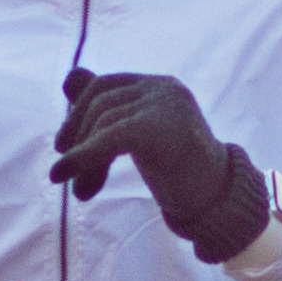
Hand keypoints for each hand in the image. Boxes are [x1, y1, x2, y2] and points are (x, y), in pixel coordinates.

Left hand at [54, 69, 273, 261]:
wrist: (219, 202)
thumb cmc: (180, 173)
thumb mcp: (137, 138)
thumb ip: (107, 110)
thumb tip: (68, 79)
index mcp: (159, 86)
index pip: (105, 87)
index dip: (78, 114)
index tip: (64, 147)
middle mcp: (164, 88)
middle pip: (102, 103)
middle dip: (79, 141)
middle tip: (64, 178)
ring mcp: (167, 104)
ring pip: (104, 121)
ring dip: (83, 159)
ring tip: (80, 193)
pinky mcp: (162, 127)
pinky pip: (110, 136)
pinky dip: (82, 156)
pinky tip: (62, 174)